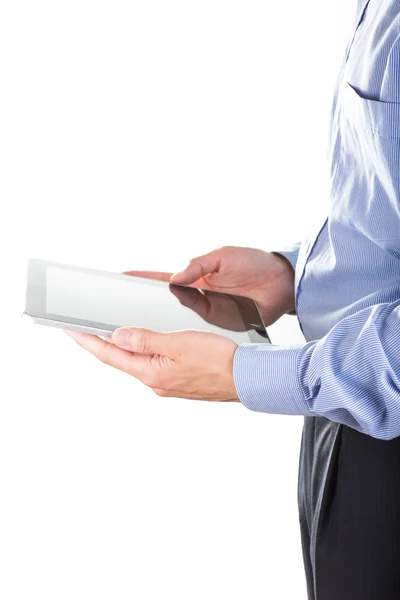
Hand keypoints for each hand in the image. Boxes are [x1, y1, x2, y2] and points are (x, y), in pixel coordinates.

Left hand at [64, 327, 239, 401]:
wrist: (248, 378)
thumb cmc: (219, 360)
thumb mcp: (179, 343)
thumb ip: (146, 339)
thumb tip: (119, 335)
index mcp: (151, 373)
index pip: (109, 354)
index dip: (87, 340)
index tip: (68, 329)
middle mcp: (155, 382)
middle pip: (120, 359)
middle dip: (100, 343)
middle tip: (82, 328)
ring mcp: (167, 383)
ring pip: (137, 361)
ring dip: (122, 347)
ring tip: (109, 332)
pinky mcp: (179, 381)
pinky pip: (153, 364)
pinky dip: (143, 351)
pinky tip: (145, 343)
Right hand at [124, 246, 294, 325]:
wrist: (282, 284)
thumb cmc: (255, 264)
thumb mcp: (224, 256)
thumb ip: (199, 265)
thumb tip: (176, 276)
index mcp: (193, 276)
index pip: (158, 277)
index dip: (138, 279)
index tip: (117, 280)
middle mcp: (194, 296)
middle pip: (160, 303)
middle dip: (140, 307)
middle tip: (117, 313)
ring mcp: (204, 313)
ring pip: (174, 321)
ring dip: (158, 325)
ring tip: (134, 331)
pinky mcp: (217, 326)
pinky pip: (195, 333)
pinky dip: (182, 337)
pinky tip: (169, 342)